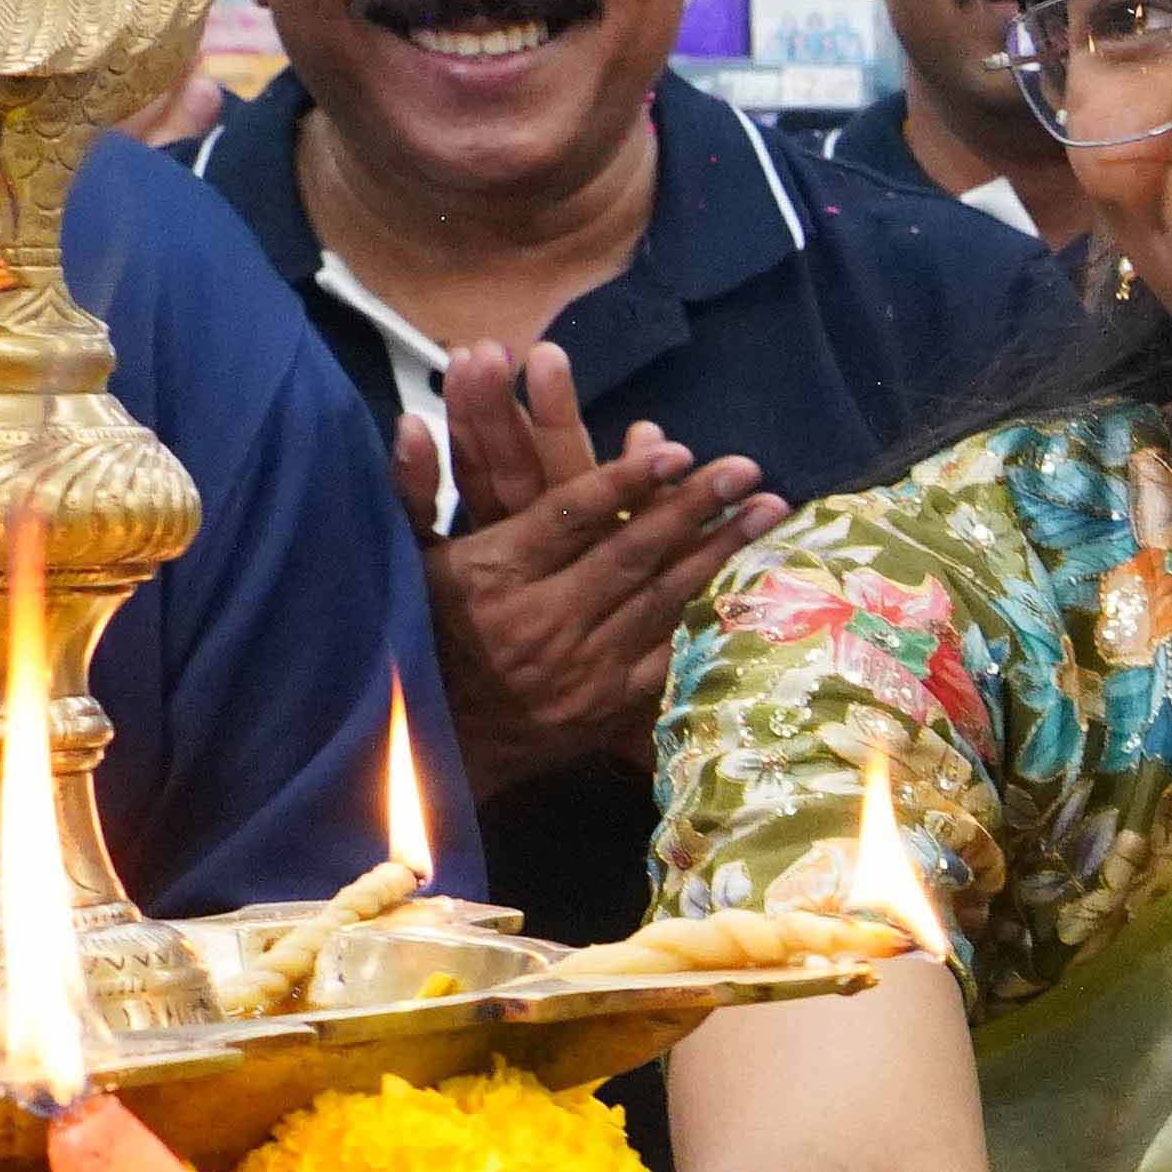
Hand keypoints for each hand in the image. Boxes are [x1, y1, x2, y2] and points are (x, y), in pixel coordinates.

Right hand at [400, 337, 785, 794]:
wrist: (424, 750)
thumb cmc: (415, 637)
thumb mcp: (403, 561)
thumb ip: (410, 490)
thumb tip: (411, 422)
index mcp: (494, 574)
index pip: (569, 516)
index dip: (624, 481)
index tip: (672, 447)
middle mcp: (542, 619)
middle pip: (631, 553)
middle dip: (695, 506)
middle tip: (747, 467)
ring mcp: (579, 667)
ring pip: (660, 600)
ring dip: (719, 552)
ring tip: (769, 510)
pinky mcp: (604, 703)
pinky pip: (666, 655)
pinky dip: (708, 618)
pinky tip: (750, 589)